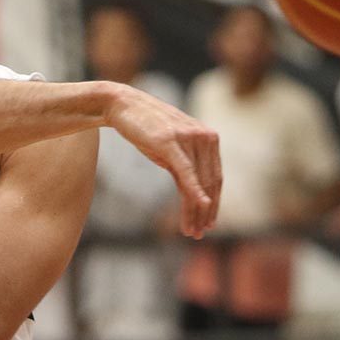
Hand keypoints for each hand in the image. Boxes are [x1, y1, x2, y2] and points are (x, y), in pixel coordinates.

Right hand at [106, 84, 220, 238]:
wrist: (123, 106)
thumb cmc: (146, 129)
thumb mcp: (170, 151)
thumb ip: (185, 170)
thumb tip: (193, 196)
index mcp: (208, 138)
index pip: (216, 177)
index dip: (214, 204)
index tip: (208, 223)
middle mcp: (204, 137)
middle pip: (211, 183)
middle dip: (206, 212)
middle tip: (200, 234)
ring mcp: (189, 138)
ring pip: (199, 182)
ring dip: (197, 210)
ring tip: (192, 230)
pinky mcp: (171, 142)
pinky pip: (187, 172)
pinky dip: (194, 191)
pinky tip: (199, 207)